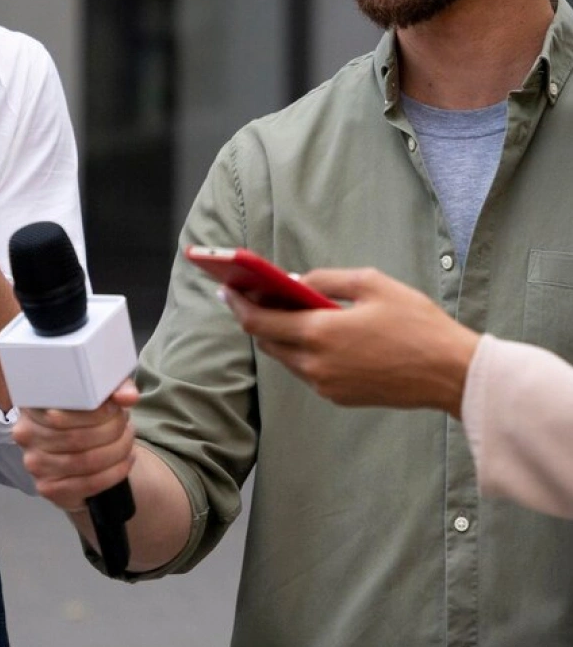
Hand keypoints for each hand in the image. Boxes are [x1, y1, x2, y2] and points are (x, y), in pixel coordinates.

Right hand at [12, 379, 139, 510]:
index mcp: (31, 405)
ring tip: (127, 440)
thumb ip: (113, 388)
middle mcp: (26, 434)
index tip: (115, 408)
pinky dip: (114, 473)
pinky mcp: (48, 487)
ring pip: (85, 460)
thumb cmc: (83, 415)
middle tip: (125, 424)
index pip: (61, 413)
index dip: (95, 412)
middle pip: (76, 437)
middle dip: (111, 431)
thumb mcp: (96, 392)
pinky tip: (125, 460)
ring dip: (116, 451)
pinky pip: (89, 483)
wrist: (76, 450)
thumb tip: (127, 396)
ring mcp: (35, 464)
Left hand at [224, 267, 479, 415]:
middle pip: (267, 341)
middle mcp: (317, 365)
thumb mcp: (371, 283)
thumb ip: (326, 280)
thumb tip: (295, 282)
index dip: (238, 304)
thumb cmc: (416, 323)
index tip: (226, 288)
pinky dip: (300, 350)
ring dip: (278, 334)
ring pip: (286, 357)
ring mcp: (328, 385)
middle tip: (250, 294)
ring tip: (278, 309)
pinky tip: (309, 331)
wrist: (452, 374)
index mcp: (320, 334)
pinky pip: (307, 371)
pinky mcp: (341, 397)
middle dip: (255, 317)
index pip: (260, 321)